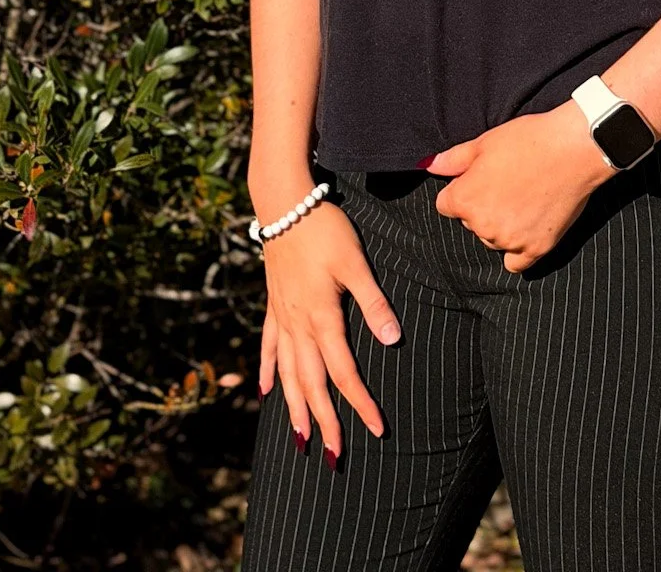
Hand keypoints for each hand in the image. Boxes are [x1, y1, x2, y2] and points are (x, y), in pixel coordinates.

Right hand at [257, 200, 400, 462]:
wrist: (284, 205)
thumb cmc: (325, 230)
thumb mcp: (355, 263)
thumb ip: (373, 303)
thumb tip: (393, 341)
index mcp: (322, 318)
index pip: (344, 373)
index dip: (360, 404)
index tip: (376, 429)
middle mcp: (298, 326)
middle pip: (312, 385)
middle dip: (325, 422)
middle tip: (335, 456)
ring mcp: (282, 317)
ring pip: (288, 375)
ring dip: (295, 409)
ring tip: (300, 439)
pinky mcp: (273, 305)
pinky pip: (270, 348)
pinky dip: (270, 372)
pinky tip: (267, 393)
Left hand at [429, 102, 612, 271]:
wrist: (574, 148)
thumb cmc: (529, 139)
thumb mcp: (485, 142)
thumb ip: (452, 159)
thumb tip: (428, 165)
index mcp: (465, 199)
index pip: (447, 205)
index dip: (464, 189)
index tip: (483, 177)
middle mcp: (482, 226)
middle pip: (471, 222)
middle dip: (483, 206)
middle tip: (509, 183)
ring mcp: (509, 241)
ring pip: (493, 240)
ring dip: (501, 226)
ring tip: (524, 197)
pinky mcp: (536, 249)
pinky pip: (515, 263)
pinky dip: (518, 249)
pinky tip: (528, 227)